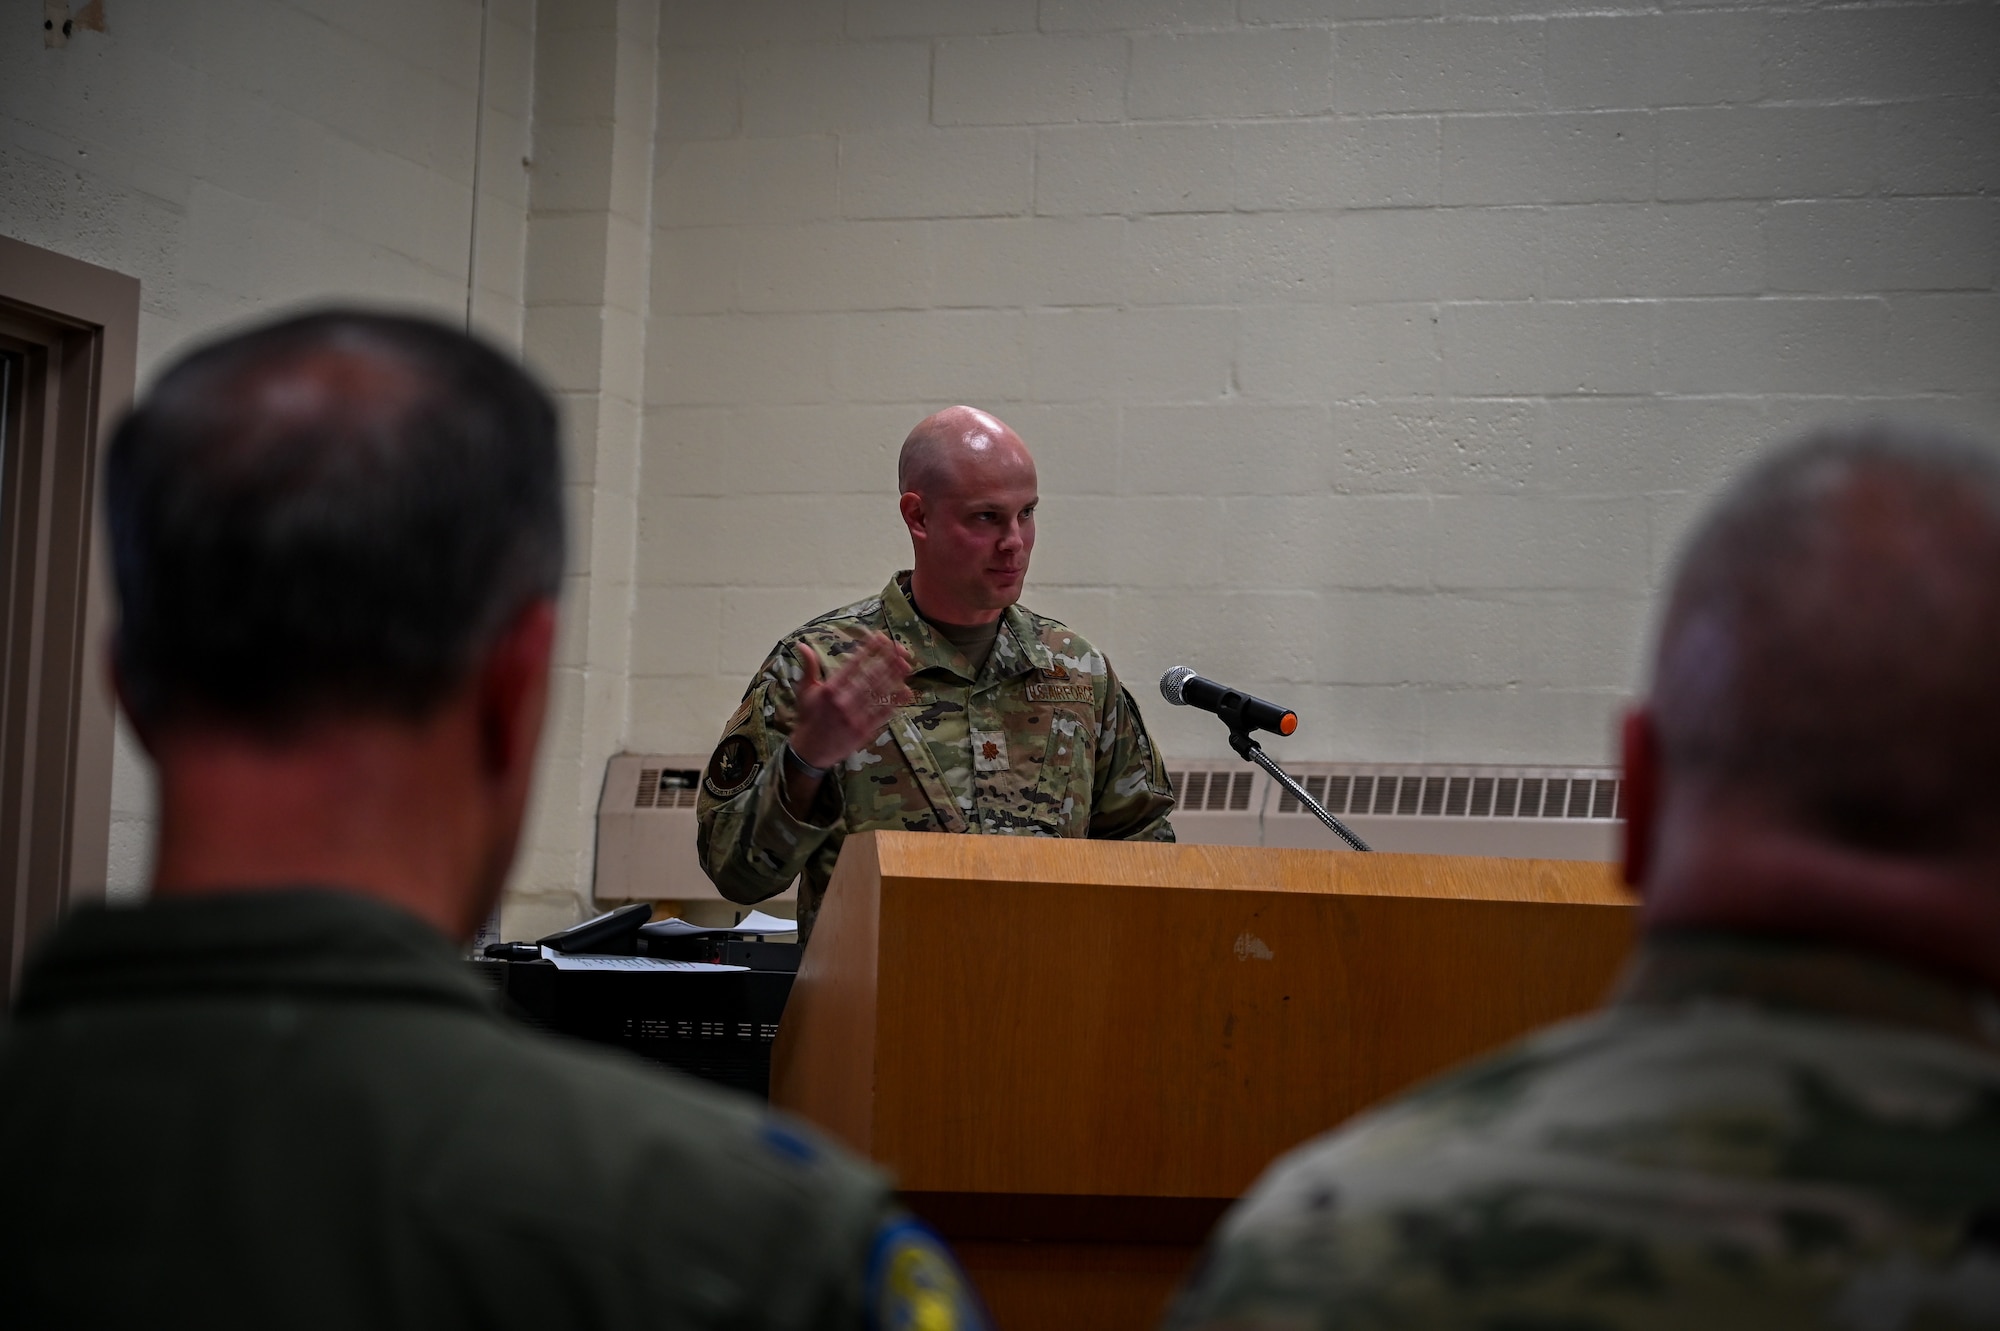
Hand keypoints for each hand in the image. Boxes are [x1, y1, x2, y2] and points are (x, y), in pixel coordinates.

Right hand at [787, 633, 914, 771]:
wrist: (809, 751)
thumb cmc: (808, 717)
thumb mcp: (804, 690)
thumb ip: (808, 666)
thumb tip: (802, 644)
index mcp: (830, 689)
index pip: (854, 664)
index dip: (869, 650)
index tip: (880, 638)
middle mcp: (843, 701)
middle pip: (871, 676)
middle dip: (887, 660)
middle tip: (900, 648)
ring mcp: (855, 717)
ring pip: (879, 693)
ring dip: (895, 677)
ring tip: (906, 664)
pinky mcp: (863, 731)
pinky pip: (882, 713)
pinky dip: (895, 702)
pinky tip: (906, 691)